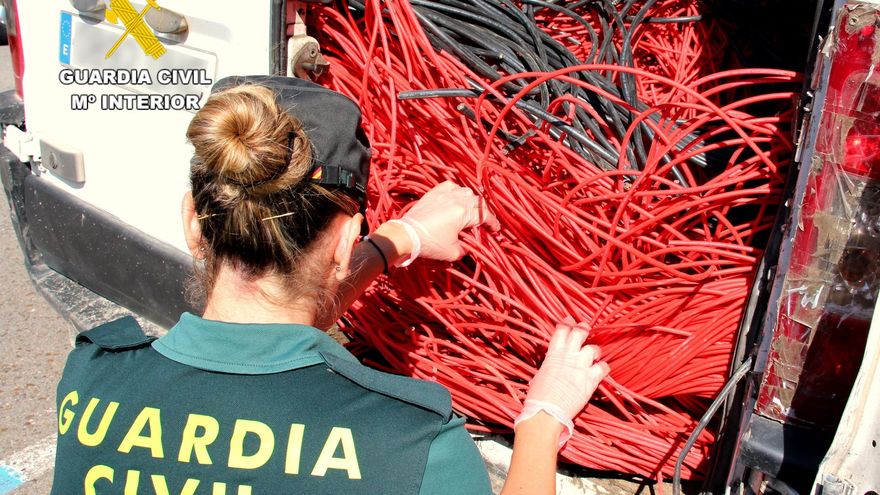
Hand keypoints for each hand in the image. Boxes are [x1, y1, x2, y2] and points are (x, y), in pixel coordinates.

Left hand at [397, 181, 499, 261]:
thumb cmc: (430, 244)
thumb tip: (468, 245)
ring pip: (466, 191)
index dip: (493, 223)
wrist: (406, 235)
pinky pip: (451, 186)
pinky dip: (457, 191)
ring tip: (471, 210)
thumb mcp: (453, 252)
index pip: (485, 216)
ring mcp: (445, 194)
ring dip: (472, 201)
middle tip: (484, 222)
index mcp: (464, 213)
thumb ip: (466, 248)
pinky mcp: (434, 192)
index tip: (495, 230)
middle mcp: (457, 199)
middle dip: (484, 213)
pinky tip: (456, 198)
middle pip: (478, 202)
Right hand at [515, 320, 609, 447]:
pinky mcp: (590, 380)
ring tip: (594, 355)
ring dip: (594, 351)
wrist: (546, 411)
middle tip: (585, 329)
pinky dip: (603, 368)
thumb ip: (549, 366)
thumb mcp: (540, 375)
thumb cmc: (538, 397)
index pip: (561, 331)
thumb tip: (552, 367)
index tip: (570, 320)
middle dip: (583, 328)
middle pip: (579, 333)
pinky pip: (603, 367)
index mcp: (553, 354)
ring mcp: (580, 367)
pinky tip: (601, 371)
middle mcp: (568, 357)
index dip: (567, 323)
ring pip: (593, 348)